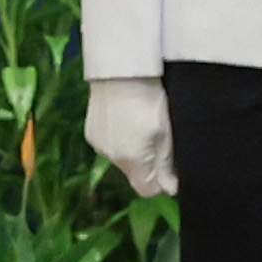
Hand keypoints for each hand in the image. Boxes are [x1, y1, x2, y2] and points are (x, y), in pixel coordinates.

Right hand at [84, 75, 177, 199]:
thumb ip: (166, 164)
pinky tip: (125, 118)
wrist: (120, 71)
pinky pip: (109, 144)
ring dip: (132, 150)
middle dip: (147, 164)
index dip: (161, 182)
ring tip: (140, 124)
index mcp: (133, 161)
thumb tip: (171, 189)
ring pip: (121, 158)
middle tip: (158, 138)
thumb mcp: (166, 132)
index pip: (147, 190)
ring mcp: (98, 145)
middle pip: (134, 174)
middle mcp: (112, 158)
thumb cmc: (149, 99)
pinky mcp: (90, 131)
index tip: (170, 167)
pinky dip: (119, 137)